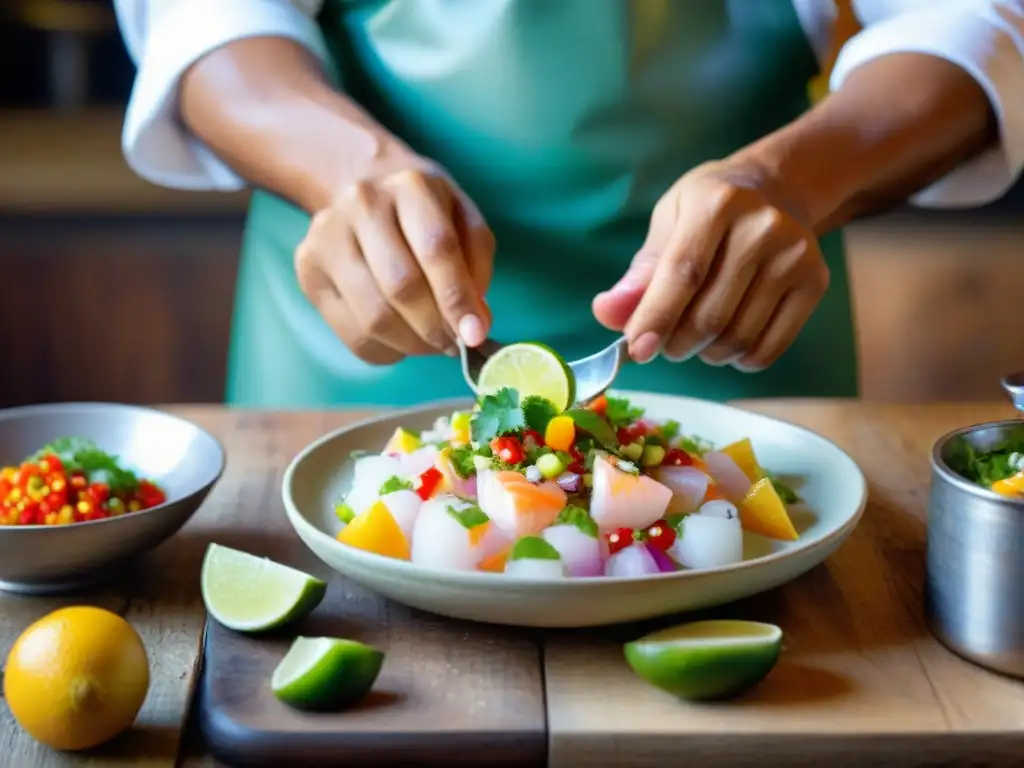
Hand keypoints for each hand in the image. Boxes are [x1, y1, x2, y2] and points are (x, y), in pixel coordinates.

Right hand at [295, 149, 493, 364]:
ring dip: (412, 344)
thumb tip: (474, 323)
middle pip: (401, 286)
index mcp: (411, 187)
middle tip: (455, 344)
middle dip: (434, 328)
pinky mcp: (307, 270)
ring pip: (374, 317)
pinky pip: (352, 334)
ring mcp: (327, 237)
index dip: (457, 298)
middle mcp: (362, 204)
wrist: (363, 189)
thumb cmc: (424, 213)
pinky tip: (402, 342)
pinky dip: (386, 351)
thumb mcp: (463, 221)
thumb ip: (476, 267)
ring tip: (431, 344)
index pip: (437, 249)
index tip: (475, 335)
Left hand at [592, 161, 828, 370]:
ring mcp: (794, 256)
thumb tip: (606, 313)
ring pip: (738, 338)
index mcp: (716, 204)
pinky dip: (739, 360)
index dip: (656, 317)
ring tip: (697, 337)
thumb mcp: (668, 222)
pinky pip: (769, 348)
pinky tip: (729, 341)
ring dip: (706, 354)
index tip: (636, 351)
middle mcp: (762, 227)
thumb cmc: (709, 209)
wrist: (776, 189)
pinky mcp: (815, 282)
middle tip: (665, 343)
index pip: (684, 274)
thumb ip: (640, 273)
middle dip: (676, 343)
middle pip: (710, 315)